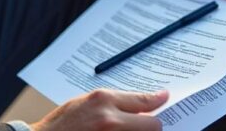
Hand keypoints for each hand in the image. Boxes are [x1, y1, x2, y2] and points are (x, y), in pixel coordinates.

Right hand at [31, 89, 167, 130]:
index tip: (165, 98)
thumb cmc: (61, 124)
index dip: (158, 100)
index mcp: (104, 100)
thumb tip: (136, 107)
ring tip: (125, 129)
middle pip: (153, 126)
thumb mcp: (85, 103)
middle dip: (152, 126)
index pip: (144, 101)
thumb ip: (111, 104)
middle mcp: (111, 120)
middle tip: (148, 125)